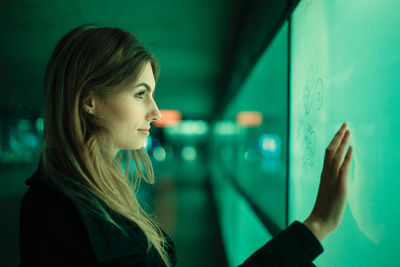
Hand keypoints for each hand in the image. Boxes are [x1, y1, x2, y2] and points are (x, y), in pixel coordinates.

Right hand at [303, 122, 352, 241]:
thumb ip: (332, 180)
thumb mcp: (329, 191)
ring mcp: (332, 179)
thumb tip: (337, 172)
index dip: (335, 141)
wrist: (320, 220)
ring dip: (342, 142)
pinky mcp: (339, 186)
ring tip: (348, 130)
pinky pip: (343, 168)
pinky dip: (347, 157)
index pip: (329, 153)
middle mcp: (327, 173)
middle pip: (331, 150)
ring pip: (336, 156)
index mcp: (324, 174)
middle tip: (345, 123)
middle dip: (338, 136)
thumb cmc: (325, 208)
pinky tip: (351, 147)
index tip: (341, 130)